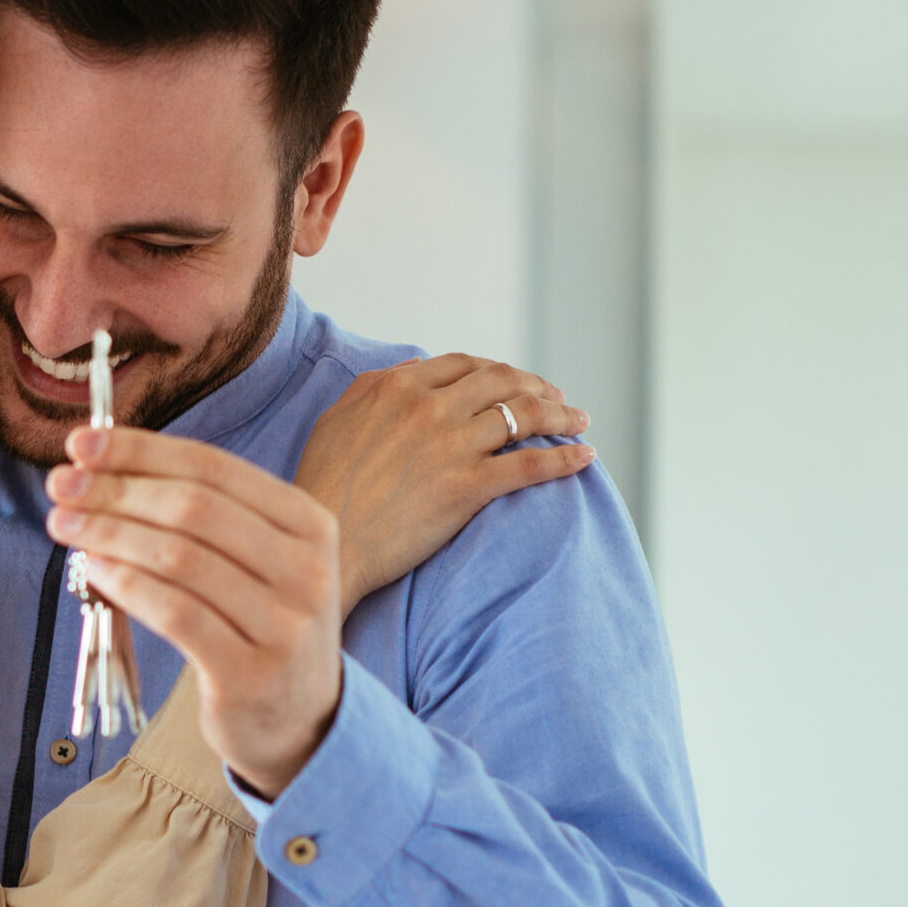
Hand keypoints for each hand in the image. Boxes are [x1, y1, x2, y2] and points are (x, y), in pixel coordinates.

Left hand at [47, 428, 343, 796]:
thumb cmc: (260, 626)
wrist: (305, 722)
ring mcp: (283, 626)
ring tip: (63, 523)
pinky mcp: (249, 674)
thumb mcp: (257, 561)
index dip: (141, 451)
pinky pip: (174, 614)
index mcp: (309, 524)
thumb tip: (102, 467)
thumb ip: (202, 516)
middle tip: (60, 484)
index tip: (81, 443)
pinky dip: (126, 584)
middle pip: (193, 508)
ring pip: (178, 558)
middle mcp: (307, 571)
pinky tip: (93, 568)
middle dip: (116, 489)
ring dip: (109, 533)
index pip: (214, 467)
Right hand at [294, 355, 593, 609]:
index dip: (496, 370)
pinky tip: (584, 457)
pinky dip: (564, 459)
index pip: (462, 365)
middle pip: (501, 382)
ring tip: (580, 422)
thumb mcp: (335, 421)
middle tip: (557, 399)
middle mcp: (427, 408)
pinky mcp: (468, 487)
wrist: (326, 542)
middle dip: (537, 386)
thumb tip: (407, 374)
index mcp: (395, 387)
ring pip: (524, 416)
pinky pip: (530, 465)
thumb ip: (372, 390)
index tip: (512, 382)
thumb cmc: (323, 487)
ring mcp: (450, 446)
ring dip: (561, 417)